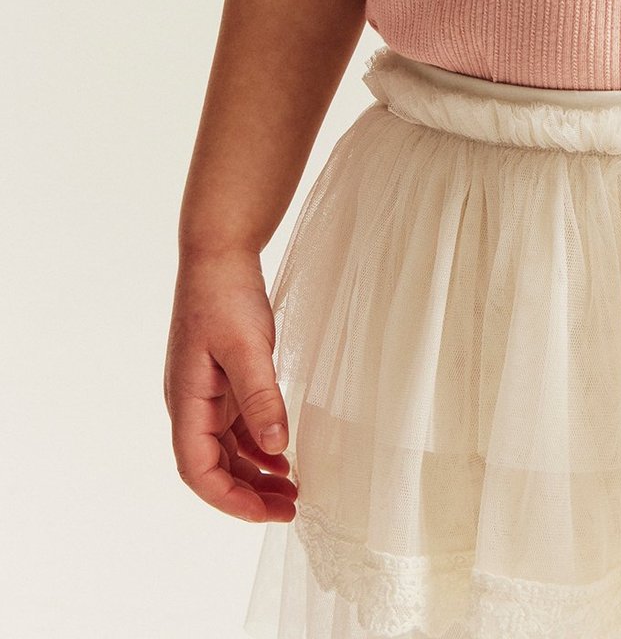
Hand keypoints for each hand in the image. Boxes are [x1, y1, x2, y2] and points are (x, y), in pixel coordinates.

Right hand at [165, 247, 297, 521]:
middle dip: (248, 493)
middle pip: (213, 467)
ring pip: (225, 450)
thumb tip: (276, 449)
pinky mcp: (221, 379)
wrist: (219, 251)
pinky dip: (257, 444)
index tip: (268, 512)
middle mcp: (190, 404)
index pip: (199, 471)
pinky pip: (235, 426)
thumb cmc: (225, 294)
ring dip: (254, 472)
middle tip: (290, 507)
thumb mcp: (247, 346)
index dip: (231, 499)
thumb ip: (260, 398)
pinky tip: (282, 453)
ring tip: (291, 488)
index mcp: (186, 401)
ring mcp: (205, 392)